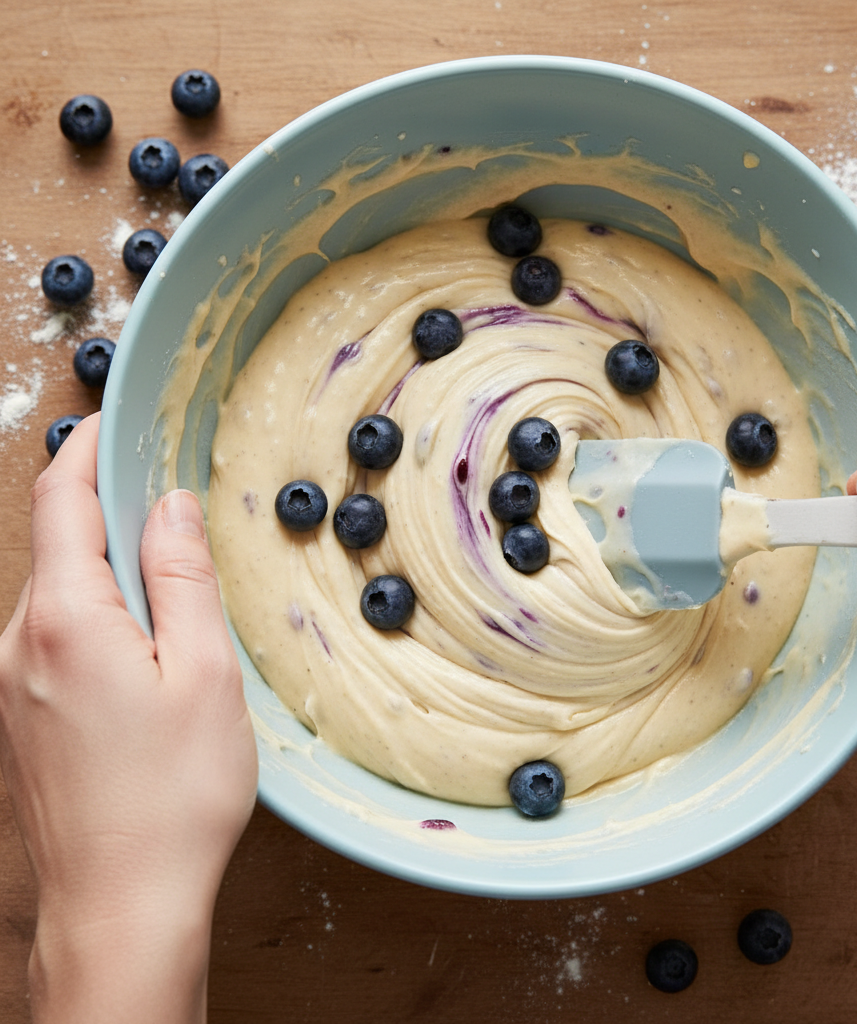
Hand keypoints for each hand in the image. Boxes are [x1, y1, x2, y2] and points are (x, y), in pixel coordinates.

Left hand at [0, 413, 257, 1022]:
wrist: (119, 906)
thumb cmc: (172, 796)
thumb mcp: (203, 672)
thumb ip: (181, 578)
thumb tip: (171, 507)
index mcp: (65, 622)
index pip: (60, 503)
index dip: (83, 451)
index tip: (106, 421)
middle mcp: (18, 646)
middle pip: (54, 545)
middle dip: (98, 506)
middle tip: (157, 493)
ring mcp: (9, 686)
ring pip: (53, 593)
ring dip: (98, 564)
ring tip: (160, 571)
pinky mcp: (18, 718)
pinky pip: (49, 637)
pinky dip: (91, 611)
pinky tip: (137, 641)